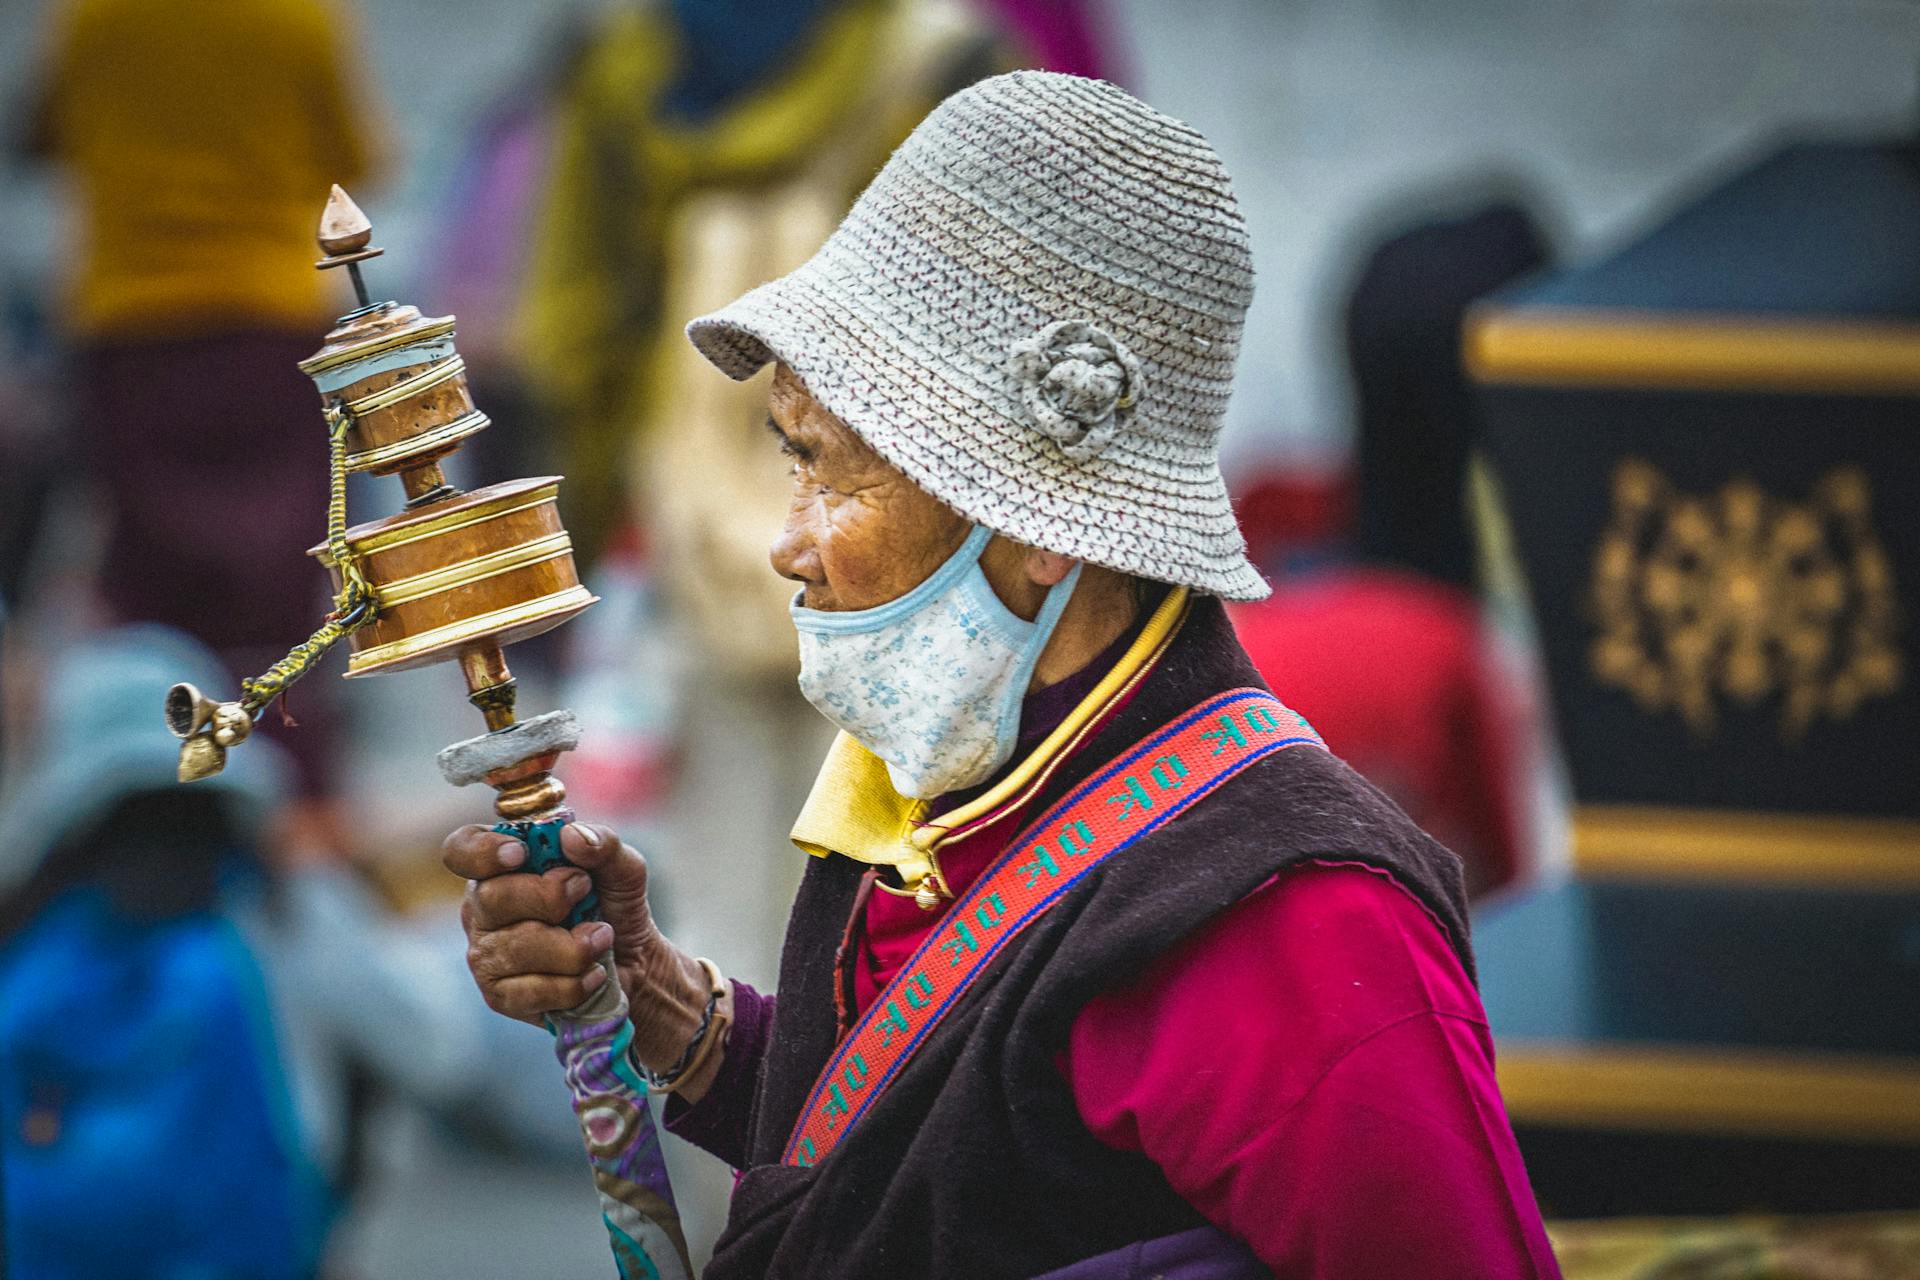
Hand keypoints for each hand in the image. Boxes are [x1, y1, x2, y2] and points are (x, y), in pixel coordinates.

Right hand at [442, 822, 714, 1075]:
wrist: (634, 964)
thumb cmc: (614, 907)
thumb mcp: (622, 867)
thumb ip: (603, 844)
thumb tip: (571, 837)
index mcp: (500, 866)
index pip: (462, 850)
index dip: (483, 851)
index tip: (520, 854)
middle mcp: (482, 908)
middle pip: (491, 897)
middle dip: (548, 897)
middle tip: (585, 894)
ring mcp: (486, 954)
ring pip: (515, 947)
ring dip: (573, 946)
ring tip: (601, 939)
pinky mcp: (500, 995)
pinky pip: (529, 991)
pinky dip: (572, 984)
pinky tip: (592, 974)